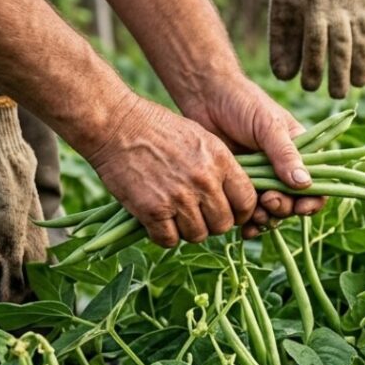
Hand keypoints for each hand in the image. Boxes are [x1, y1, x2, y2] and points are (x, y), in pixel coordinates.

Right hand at [87, 96, 255, 247]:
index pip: (247, 202)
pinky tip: (157, 221)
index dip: (239, 212)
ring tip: (175, 216)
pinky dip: (163, 236)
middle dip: (212, 224)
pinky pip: (169, 240)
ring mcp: (179, 197)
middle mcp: (204, 182)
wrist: (117, 125)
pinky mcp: (153, 210)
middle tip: (197, 214)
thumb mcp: (202, 139)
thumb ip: (221, 168)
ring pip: (198, 235)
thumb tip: (233, 195)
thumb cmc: (158, 129)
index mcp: (221, 162)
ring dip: (187, 230)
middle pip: (223, 224)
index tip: (228, 211)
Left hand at [178, 76, 326, 238]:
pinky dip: (248, 223)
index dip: (313, 200)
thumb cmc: (243, 103)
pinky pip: (248, 211)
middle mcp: (282, 170)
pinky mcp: (238, 185)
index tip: (302, 207)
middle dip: (284, 208)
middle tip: (268, 201)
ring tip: (253, 214)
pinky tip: (244, 227)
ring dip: (266, 218)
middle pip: (294, 203)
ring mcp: (260, 179)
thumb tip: (305, 183)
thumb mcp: (269, 125)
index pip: (317, 184)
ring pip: (271, 211)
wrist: (205, 97)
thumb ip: (286, 154)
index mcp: (299, 153)